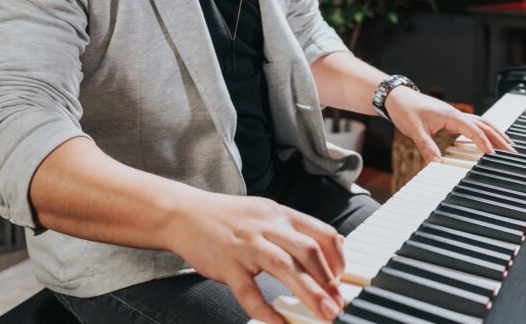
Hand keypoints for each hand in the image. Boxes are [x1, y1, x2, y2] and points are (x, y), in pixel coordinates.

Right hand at [166, 191, 344, 322]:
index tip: (342, 281)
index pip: (321, 233)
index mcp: (280, 215)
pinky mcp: (227, 264)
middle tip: (339, 304)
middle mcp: (267, 227)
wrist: (184, 214)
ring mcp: (246, 245)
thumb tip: (333, 245)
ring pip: (284, 267)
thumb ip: (296, 229)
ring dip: (309, 293)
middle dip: (329, 281)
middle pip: (308, 251)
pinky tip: (278, 323)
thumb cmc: (226, 218)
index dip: (338, 259)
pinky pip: (249, 290)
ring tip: (325, 314)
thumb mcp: (266, 213)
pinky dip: (265, 310)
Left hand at [385, 86, 513, 163]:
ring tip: (508, 145)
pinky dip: (484, 131)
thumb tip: (436, 164)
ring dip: (495, 133)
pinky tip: (486, 139)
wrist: (396, 96)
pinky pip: (473, 124)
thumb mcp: (415, 130)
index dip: (485, 144)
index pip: (474, 131)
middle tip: (513, 152)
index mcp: (451, 116)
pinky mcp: (450, 118)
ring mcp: (454, 115)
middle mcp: (456, 114)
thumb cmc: (405, 109)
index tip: (495, 157)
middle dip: (499, 138)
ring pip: (481, 123)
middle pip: (484, 126)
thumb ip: (427, 147)